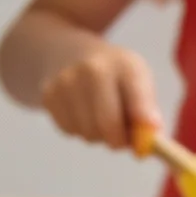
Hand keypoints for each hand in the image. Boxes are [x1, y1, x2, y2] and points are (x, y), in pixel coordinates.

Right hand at [38, 41, 159, 150]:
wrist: (66, 52)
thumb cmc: (113, 74)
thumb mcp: (137, 80)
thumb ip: (147, 110)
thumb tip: (148, 142)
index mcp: (124, 64)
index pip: (138, 101)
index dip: (143, 127)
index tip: (146, 144)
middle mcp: (93, 69)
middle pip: (108, 125)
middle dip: (118, 140)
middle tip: (123, 138)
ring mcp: (66, 82)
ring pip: (88, 133)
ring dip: (98, 136)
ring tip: (100, 116)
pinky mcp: (48, 95)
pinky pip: (70, 131)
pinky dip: (79, 130)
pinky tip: (81, 111)